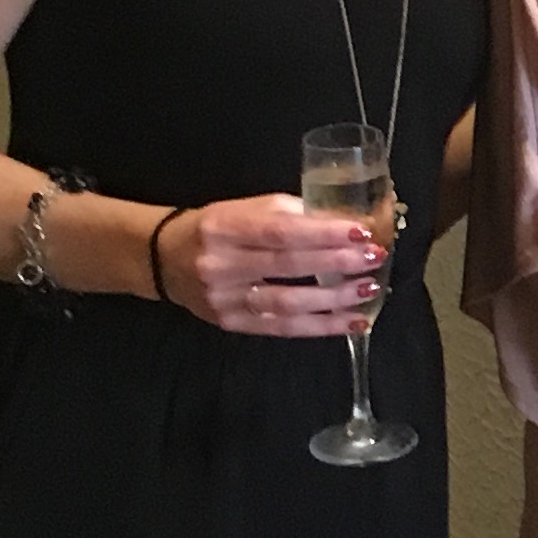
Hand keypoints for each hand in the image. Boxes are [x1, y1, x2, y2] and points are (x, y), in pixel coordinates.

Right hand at [162, 192, 384, 337]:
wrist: (164, 259)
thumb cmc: (213, 228)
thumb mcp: (242, 209)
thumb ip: (287, 213)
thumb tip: (340, 220)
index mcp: (224, 227)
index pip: (279, 231)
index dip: (322, 233)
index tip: (360, 231)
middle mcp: (221, 265)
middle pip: (287, 265)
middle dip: (336, 263)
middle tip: (373, 257)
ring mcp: (225, 300)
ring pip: (287, 303)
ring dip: (334, 299)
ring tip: (369, 289)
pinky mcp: (232, 324)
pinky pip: (283, 328)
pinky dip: (321, 326)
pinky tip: (352, 321)